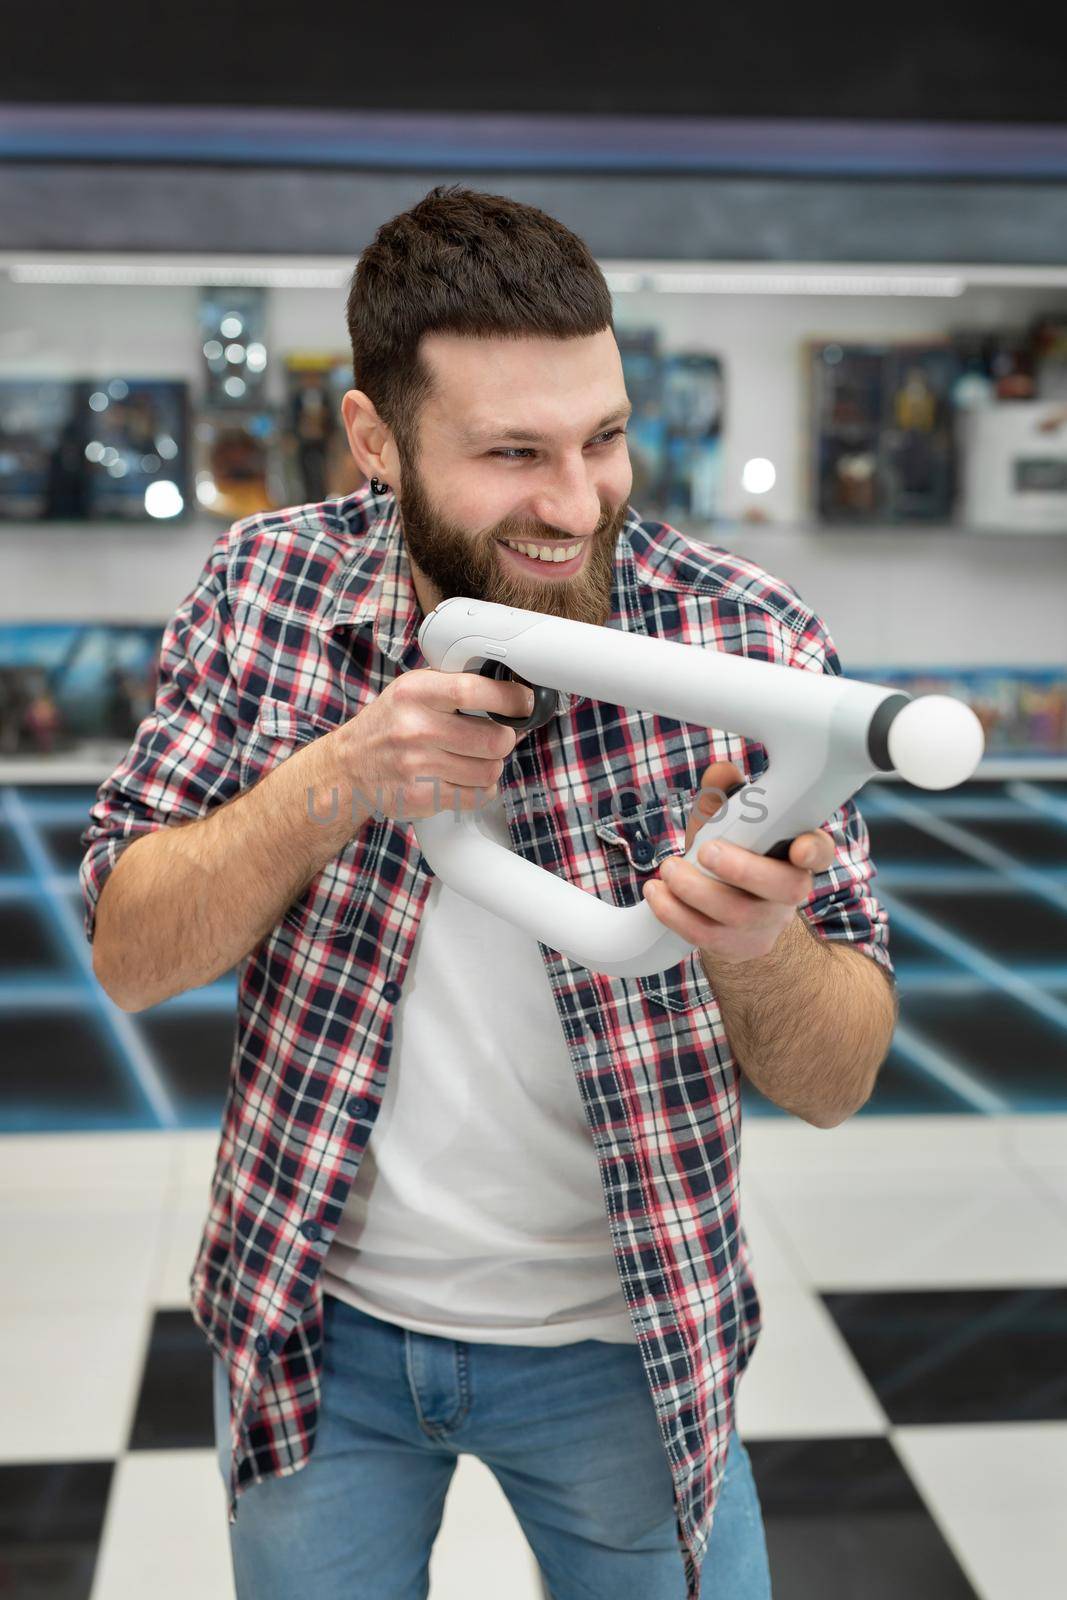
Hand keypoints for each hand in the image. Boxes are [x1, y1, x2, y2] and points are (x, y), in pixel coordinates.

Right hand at [328, 669, 534, 820]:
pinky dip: (481, 789)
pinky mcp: (422, 796)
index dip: (509, 698)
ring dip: (491, 766)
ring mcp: (418, 765)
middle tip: (495, 736)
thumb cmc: (389, 725)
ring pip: (489, 770)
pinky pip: (476, 795)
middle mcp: (415, 727)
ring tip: (475, 759)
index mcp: (415, 693)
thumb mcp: (411, 690)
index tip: (523, 702)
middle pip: (493, 739)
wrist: (349, 768)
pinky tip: (466, 778)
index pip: (473, 691)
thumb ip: (453, 684)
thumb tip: (509, 690)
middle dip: (503, 739)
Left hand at [641, 760, 837, 964]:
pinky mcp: (737, 947)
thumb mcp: (728, 823)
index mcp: (796, 856)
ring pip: (739, 915)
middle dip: (743, 869)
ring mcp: (765, 924)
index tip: (799, 847)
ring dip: (696, 890)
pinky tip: (656, 894)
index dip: (814, 850)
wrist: (729, 915)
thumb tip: (720, 774)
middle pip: (783, 888)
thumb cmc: (732, 855)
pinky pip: (707, 936)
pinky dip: (675, 914)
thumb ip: (726, 796)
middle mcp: (789, 893)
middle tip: (706, 850)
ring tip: (668, 869)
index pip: (820, 852)